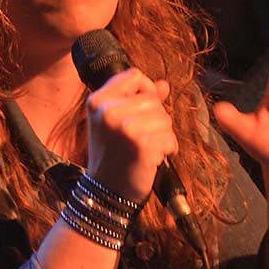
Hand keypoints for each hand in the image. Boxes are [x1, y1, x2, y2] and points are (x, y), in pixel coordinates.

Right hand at [85, 68, 178, 201]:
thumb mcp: (114, 122)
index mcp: (98, 100)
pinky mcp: (142, 145)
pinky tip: (152, 159)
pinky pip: (170, 138)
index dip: (146, 89)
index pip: (134, 75)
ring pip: (165, 118)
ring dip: (163, 135)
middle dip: (156, 117)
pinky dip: (167, 149)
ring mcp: (125, 127)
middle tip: (141, 137)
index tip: (144, 108)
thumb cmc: (111, 155)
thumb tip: (164, 85)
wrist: (105, 192)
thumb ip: (137, 99)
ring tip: (146, 148)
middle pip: (153, 98)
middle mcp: (109, 111)